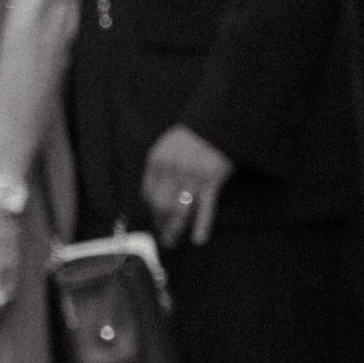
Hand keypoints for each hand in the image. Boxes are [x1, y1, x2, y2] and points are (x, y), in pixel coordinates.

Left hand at [142, 124, 232, 249]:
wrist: (216, 121)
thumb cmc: (190, 136)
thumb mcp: (167, 147)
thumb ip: (158, 169)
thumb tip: (149, 197)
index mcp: (157, 161)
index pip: (147, 194)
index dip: (149, 212)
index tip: (152, 222)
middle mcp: (172, 170)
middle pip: (161, 206)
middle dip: (159, 224)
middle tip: (162, 238)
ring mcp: (192, 177)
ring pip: (179, 211)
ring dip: (174, 229)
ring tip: (172, 241)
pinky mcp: (212, 181)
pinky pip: (205, 208)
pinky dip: (202, 225)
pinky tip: (199, 239)